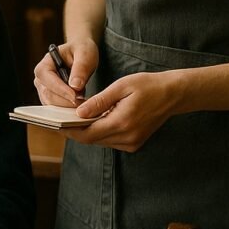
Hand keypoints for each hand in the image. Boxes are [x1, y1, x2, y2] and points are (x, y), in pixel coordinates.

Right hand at [33, 40, 98, 105]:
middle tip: (84, 102)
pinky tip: (80, 106)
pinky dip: (68, 109)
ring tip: (84, 103)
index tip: (76, 96)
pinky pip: (57, 108)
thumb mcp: (85, 53)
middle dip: (66, 101)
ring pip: (52, 104)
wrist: (80, 54)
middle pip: (48, 95)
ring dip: (68, 107)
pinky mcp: (51, 98)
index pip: (47, 79)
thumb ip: (81, 68)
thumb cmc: (81, 50)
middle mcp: (41, 79)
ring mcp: (44, 90)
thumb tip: (75, 86)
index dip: (61, 89)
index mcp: (45, 64)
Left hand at [64, 70, 182, 151]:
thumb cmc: (148, 85)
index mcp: (122, 122)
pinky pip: (109, 140)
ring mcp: (131, 143)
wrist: (173, 94)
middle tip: (58, 121)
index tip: (55, 124)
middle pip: (91, 140)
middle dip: (74, 131)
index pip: (87, 134)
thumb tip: (78, 112)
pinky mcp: (134, 143)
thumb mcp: (122, 86)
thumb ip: (99, 101)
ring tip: (70, 119)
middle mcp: (127, 137)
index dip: (69, 130)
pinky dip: (98, 132)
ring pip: (99, 141)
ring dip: (86, 132)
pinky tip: (91, 121)